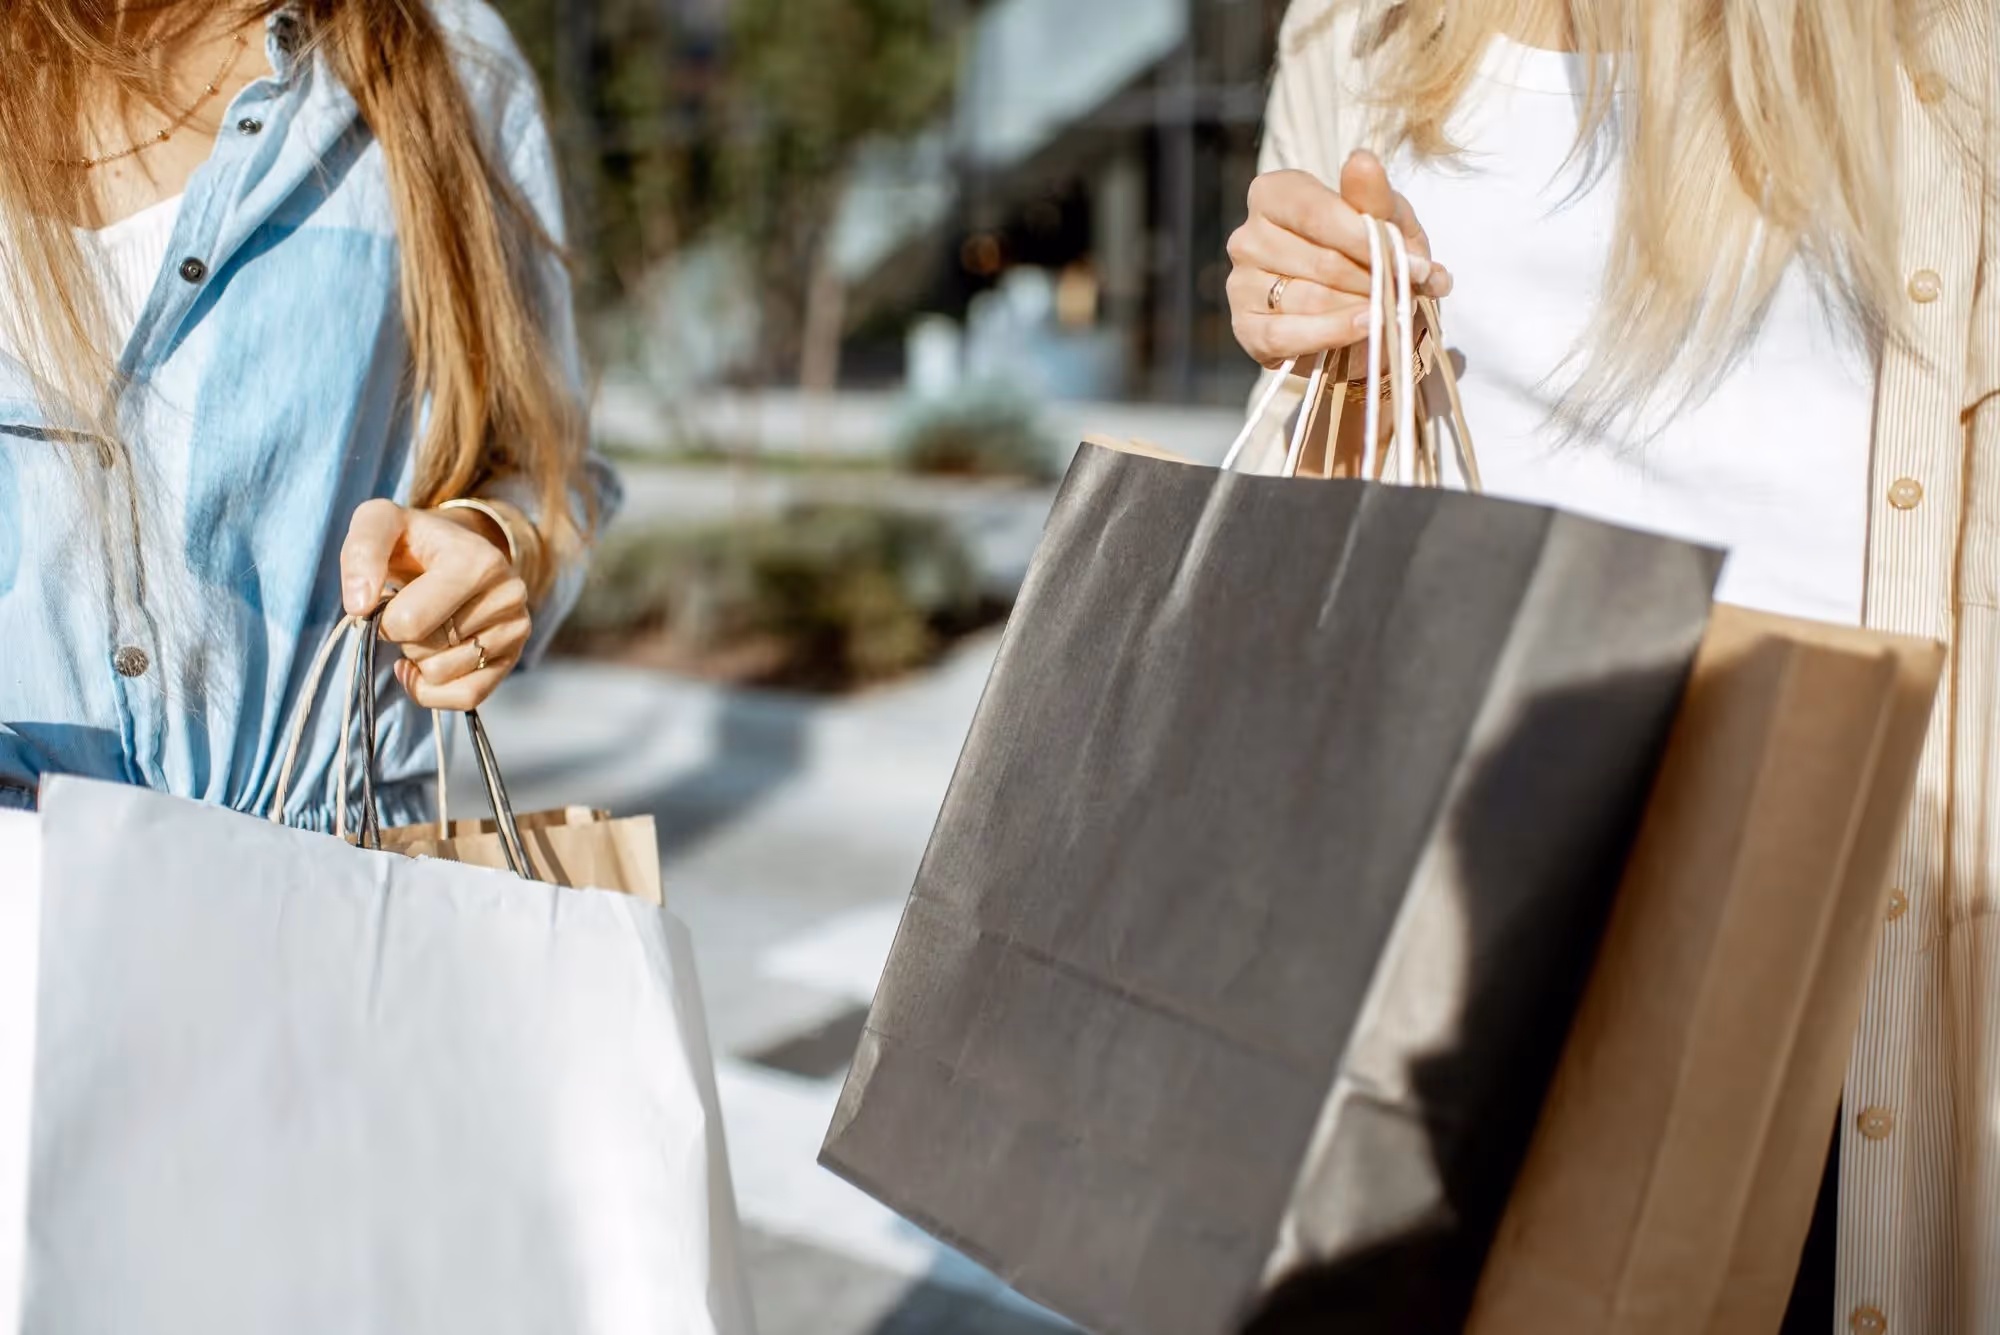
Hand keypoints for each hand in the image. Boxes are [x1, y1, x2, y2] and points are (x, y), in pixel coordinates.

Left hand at [340, 499, 531, 709]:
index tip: (387, 600)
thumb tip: (360, 606)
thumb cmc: (412, 542)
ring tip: (425, 629)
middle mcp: (508, 594)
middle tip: (411, 609)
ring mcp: (515, 628)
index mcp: (478, 561)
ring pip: (442, 675)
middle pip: (425, 650)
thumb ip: (362, 551)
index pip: (410, 622)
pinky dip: (433, 691)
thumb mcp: (380, 523)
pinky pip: (466, 697)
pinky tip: (425, 665)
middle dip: (402, 637)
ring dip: (419, 660)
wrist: (454, 551)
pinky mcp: (513, 657)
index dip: (383, 620)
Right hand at [1227, 150, 1451, 370]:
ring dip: (1360, 307)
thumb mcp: (1386, 220)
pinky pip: (1287, 335)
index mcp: (1274, 194)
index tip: (1412, 263)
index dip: (1366, 240)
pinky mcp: (1245, 328)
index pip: (1315, 213)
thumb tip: (1362, 161)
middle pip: (1319, 261)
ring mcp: (1240, 284)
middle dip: (1373, 279)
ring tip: (1390, 308)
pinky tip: (1365, 327)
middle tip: (1409, 290)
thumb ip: (1375, 195)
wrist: (1360, 310)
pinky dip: (1333, 333)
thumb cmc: (1369, 254)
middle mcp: (1247, 236)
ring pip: (1309, 300)